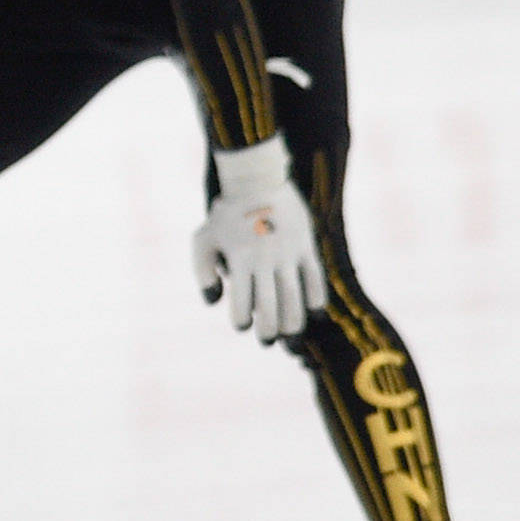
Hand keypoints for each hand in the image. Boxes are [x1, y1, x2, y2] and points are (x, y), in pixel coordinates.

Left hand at [191, 136, 326, 341]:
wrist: (257, 179)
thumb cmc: (225, 214)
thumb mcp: (203, 240)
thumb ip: (203, 273)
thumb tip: (214, 303)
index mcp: (240, 261)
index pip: (242, 304)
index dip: (242, 321)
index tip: (243, 325)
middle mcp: (265, 261)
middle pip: (271, 308)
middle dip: (269, 332)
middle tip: (267, 341)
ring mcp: (288, 254)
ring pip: (295, 298)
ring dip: (294, 324)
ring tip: (291, 341)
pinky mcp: (306, 246)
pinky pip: (315, 278)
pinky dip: (316, 299)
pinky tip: (314, 314)